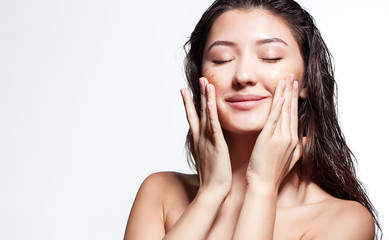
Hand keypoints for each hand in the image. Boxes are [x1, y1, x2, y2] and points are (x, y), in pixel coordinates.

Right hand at [181, 77, 231, 198]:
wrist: (213, 191)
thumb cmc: (212, 176)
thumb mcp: (208, 157)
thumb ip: (207, 146)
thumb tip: (208, 140)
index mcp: (199, 139)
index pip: (193, 117)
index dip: (189, 103)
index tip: (185, 90)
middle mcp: (201, 137)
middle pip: (197, 111)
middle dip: (197, 94)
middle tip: (199, 78)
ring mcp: (207, 140)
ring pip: (206, 115)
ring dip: (205, 98)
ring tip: (206, 82)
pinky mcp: (217, 146)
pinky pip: (214, 128)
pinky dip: (211, 115)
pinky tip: (209, 103)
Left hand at [247, 74, 302, 189]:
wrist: (264, 184)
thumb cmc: (273, 173)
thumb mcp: (291, 160)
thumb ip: (299, 148)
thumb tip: (306, 139)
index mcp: (292, 140)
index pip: (293, 115)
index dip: (294, 99)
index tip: (294, 87)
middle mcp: (288, 137)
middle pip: (290, 110)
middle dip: (291, 92)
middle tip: (292, 76)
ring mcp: (279, 138)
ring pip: (283, 112)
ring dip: (284, 95)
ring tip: (285, 80)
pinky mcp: (268, 139)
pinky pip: (274, 121)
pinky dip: (276, 108)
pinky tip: (279, 97)